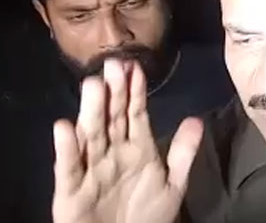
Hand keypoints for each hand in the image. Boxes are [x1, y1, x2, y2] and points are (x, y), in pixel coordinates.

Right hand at [52, 59, 202, 222]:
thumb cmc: (147, 216)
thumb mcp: (172, 184)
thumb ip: (183, 152)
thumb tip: (196, 119)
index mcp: (137, 148)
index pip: (136, 113)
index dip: (136, 91)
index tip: (136, 67)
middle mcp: (112, 152)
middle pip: (112, 117)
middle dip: (113, 92)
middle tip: (113, 64)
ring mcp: (91, 169)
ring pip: (91, 135)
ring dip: (91, 110)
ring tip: (93, 85)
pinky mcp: (71, 189)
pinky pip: (69, 167)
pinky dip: (67, 148)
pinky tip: (64, 127)